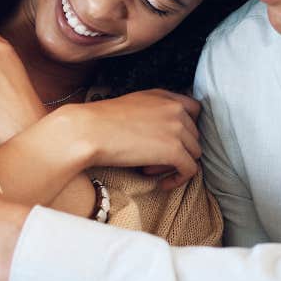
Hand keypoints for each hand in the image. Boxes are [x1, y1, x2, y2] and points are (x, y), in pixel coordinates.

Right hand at [65, 89, 202, 188]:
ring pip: (194, 153)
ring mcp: (177, 129)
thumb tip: (160, 133)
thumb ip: (152, 112)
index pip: (194, 110)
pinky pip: (190, 170)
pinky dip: (178, 179)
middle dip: (178, 149)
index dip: (186, 129)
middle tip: (152, 159)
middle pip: (194, 135)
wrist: (87, 131)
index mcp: (163, 96)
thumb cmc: (100, 121)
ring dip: (175, 164)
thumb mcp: (131, 105)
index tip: (174, 141)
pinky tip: (162, 184)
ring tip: (150, 168)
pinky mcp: (174, 150)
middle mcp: (174, 109)